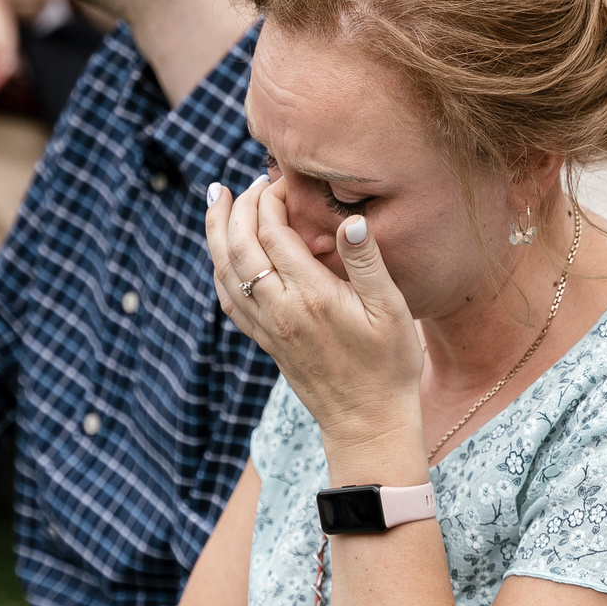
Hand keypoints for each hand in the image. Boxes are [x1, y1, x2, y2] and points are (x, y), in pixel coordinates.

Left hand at [205, 177, 424, 456]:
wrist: (367, 423)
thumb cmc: (389, 366)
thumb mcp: (391, 310)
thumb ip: (367, 263)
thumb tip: (348, 220)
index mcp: (310, 295)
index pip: (273, 233)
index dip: (272, 200)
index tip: (284, 182)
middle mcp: (280, 310)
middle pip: (239, 247)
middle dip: (237, 208)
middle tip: (246, 182)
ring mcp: (268, 328)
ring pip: (225, 272)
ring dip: (216, 233)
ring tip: (215, 201)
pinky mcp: (266, 342)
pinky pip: (228, 300)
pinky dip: (220, 269)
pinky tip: (223, 254)